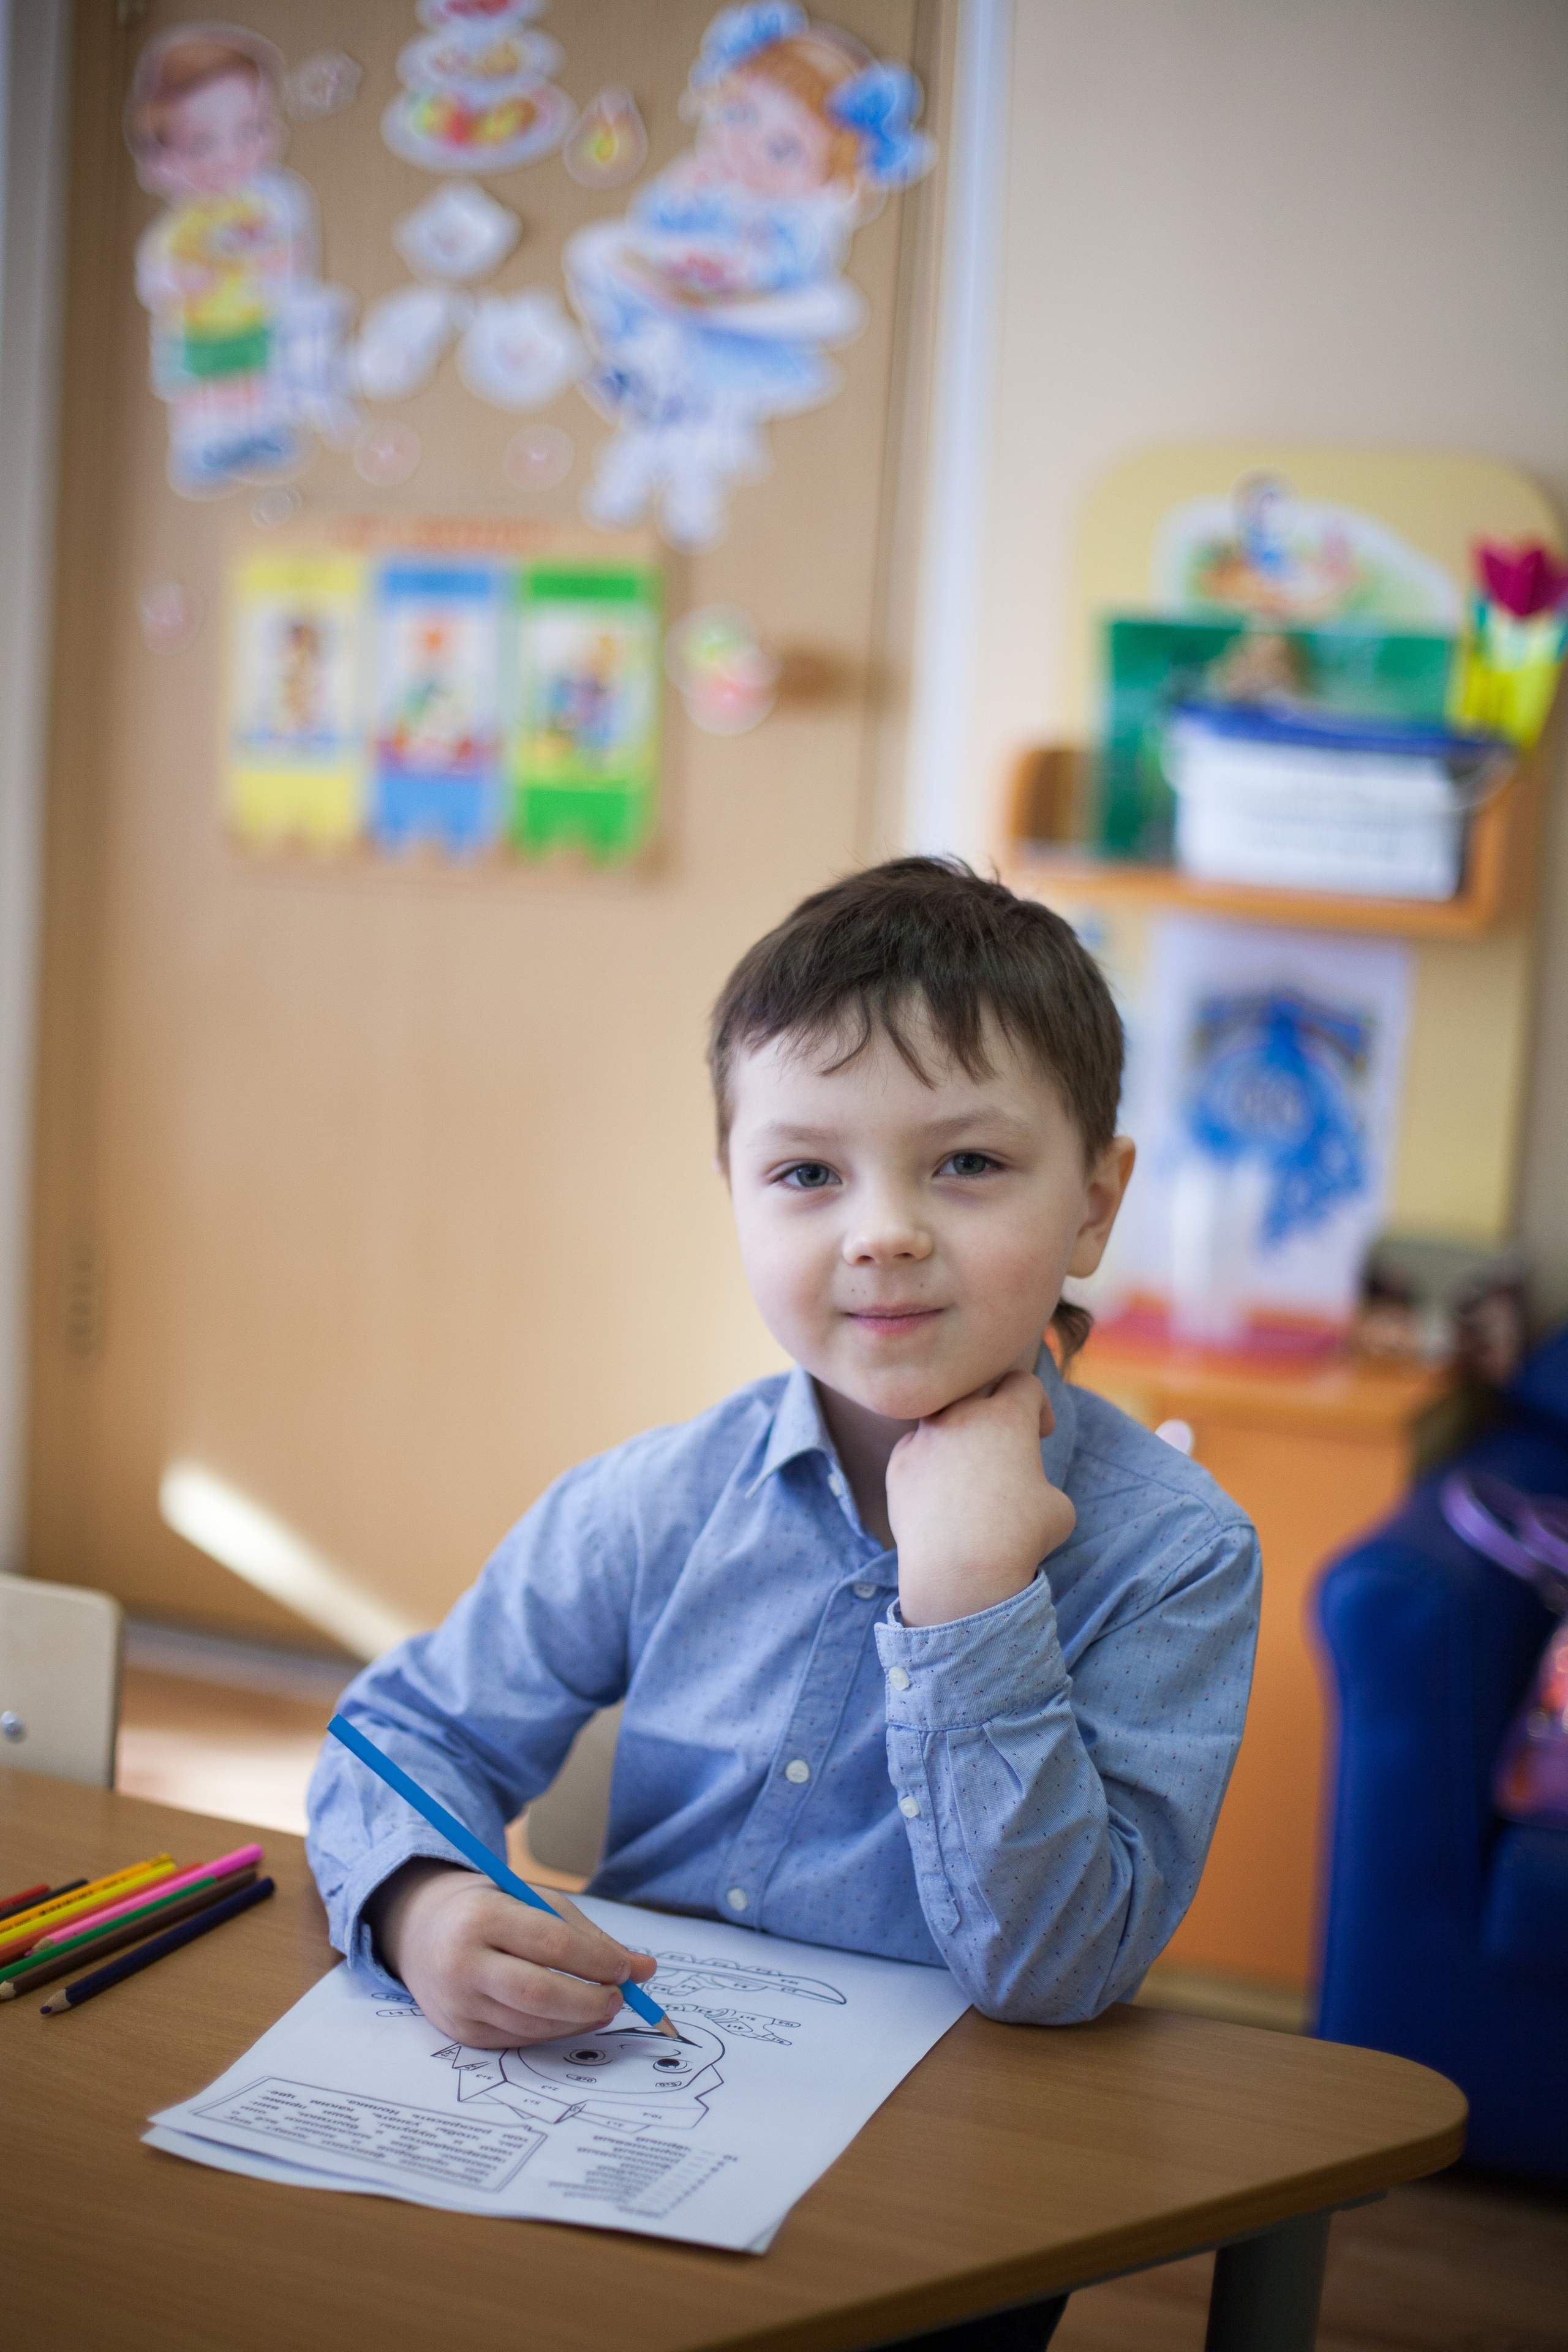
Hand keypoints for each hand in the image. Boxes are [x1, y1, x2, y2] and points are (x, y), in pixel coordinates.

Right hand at [367, 1859, 655, 2048]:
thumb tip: (646, 1969)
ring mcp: (458, 2004)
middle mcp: (462, 1963)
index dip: (595, 1961)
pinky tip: (570, 2017)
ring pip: (531, 2024)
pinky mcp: (460, 2034)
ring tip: (601, 2006)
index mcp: (482, 1917)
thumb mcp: (534, 1903)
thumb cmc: (492, 1909)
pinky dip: (553, 2031)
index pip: (550, 1944)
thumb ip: (589, 1936)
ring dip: (577, 2021)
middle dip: (588, 2001)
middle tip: (619, 1997)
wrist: (422, 1930)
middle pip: (538, 1994)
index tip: (626, 1968)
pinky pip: (518, 2039)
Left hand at [886, 1368, 1075, 1627]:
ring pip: (942, 1416)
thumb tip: (1028, 1488)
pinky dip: (929, 1462)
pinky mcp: (898, 1464)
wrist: (959, 1571)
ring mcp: (924, 1437)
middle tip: (1004, 1442)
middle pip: (979, 1390)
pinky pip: (916, 1449)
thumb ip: (1040, 1481)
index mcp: (1007, 1416)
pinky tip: (939, 1494)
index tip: (1040, 1434)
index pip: (1025, 1383)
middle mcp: (962, 1415)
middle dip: (996, 1408)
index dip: (1039, 1405)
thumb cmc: (1018, 1539)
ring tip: (968, 1467)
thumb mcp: (1058, 1507)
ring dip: (958, 1432)